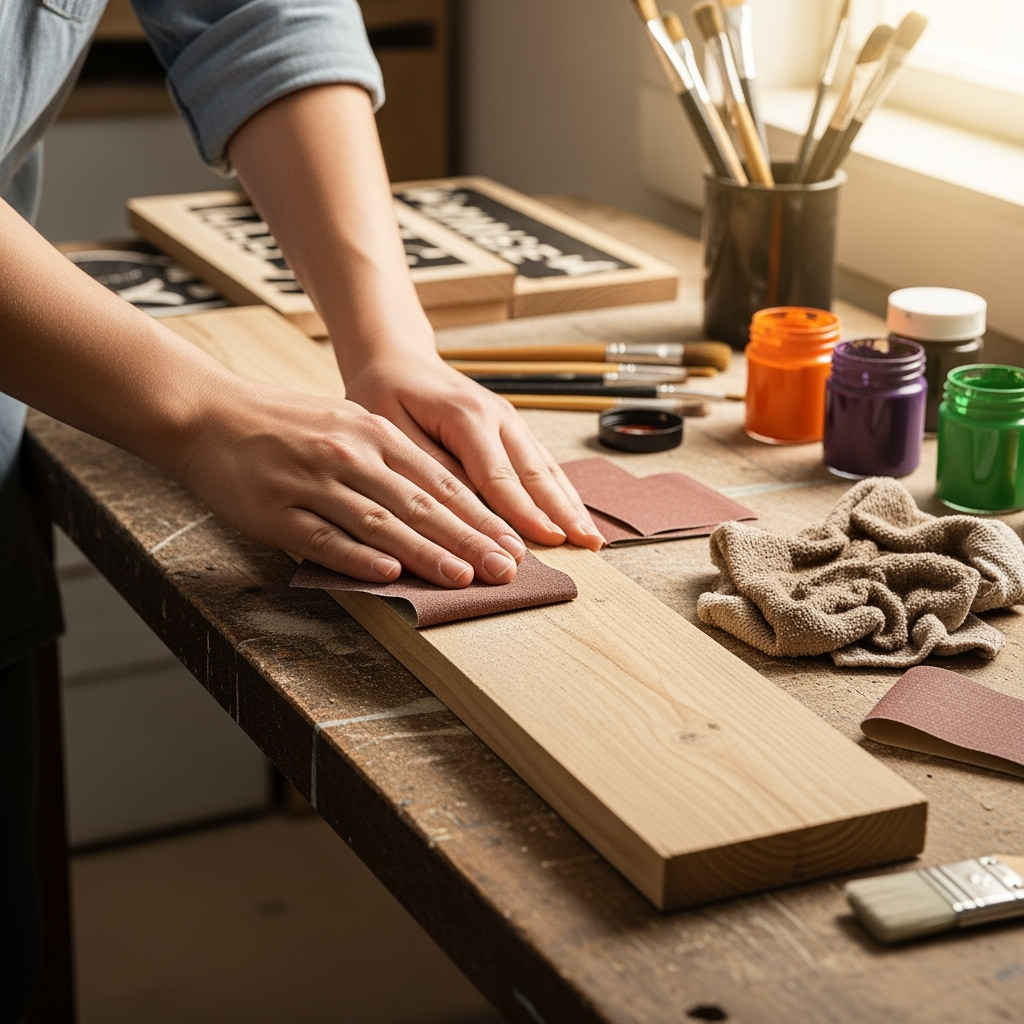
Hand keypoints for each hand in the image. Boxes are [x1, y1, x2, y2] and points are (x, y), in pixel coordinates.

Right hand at [181, 378, 528, 586]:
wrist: (208, 414)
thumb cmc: (285, 424)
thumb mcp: (346, 424)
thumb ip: (390, 460)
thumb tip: (440, 504)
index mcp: (372, 433)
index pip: (439, 481)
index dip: (480, 516)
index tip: (511, 543)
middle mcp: (349, 456)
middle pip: (420, 505)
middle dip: (468, 541)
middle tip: (504, 570)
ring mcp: (312, 484)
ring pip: (379, 524)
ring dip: (425, 554)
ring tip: (462, 578)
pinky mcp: (276, 512)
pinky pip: (324, 540)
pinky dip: (358, 559)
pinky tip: (389, 575)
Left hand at [341, 350, 605, 550]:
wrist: (400, 361)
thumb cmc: (387, 396)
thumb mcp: (392, 429)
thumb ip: (428, 467)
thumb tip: (464, 509)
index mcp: (466, 416)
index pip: (498, 476)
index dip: (524, 512)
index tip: (549, 540)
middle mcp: (498, 416)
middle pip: (536, 472)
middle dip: (563, 512)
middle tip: (588, 546)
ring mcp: (510, 420)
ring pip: (547, 467)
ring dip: (571, 504)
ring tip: (593, 538)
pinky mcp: (513, 429)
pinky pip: (543, 463)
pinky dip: (562, 491)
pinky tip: (576, 516)